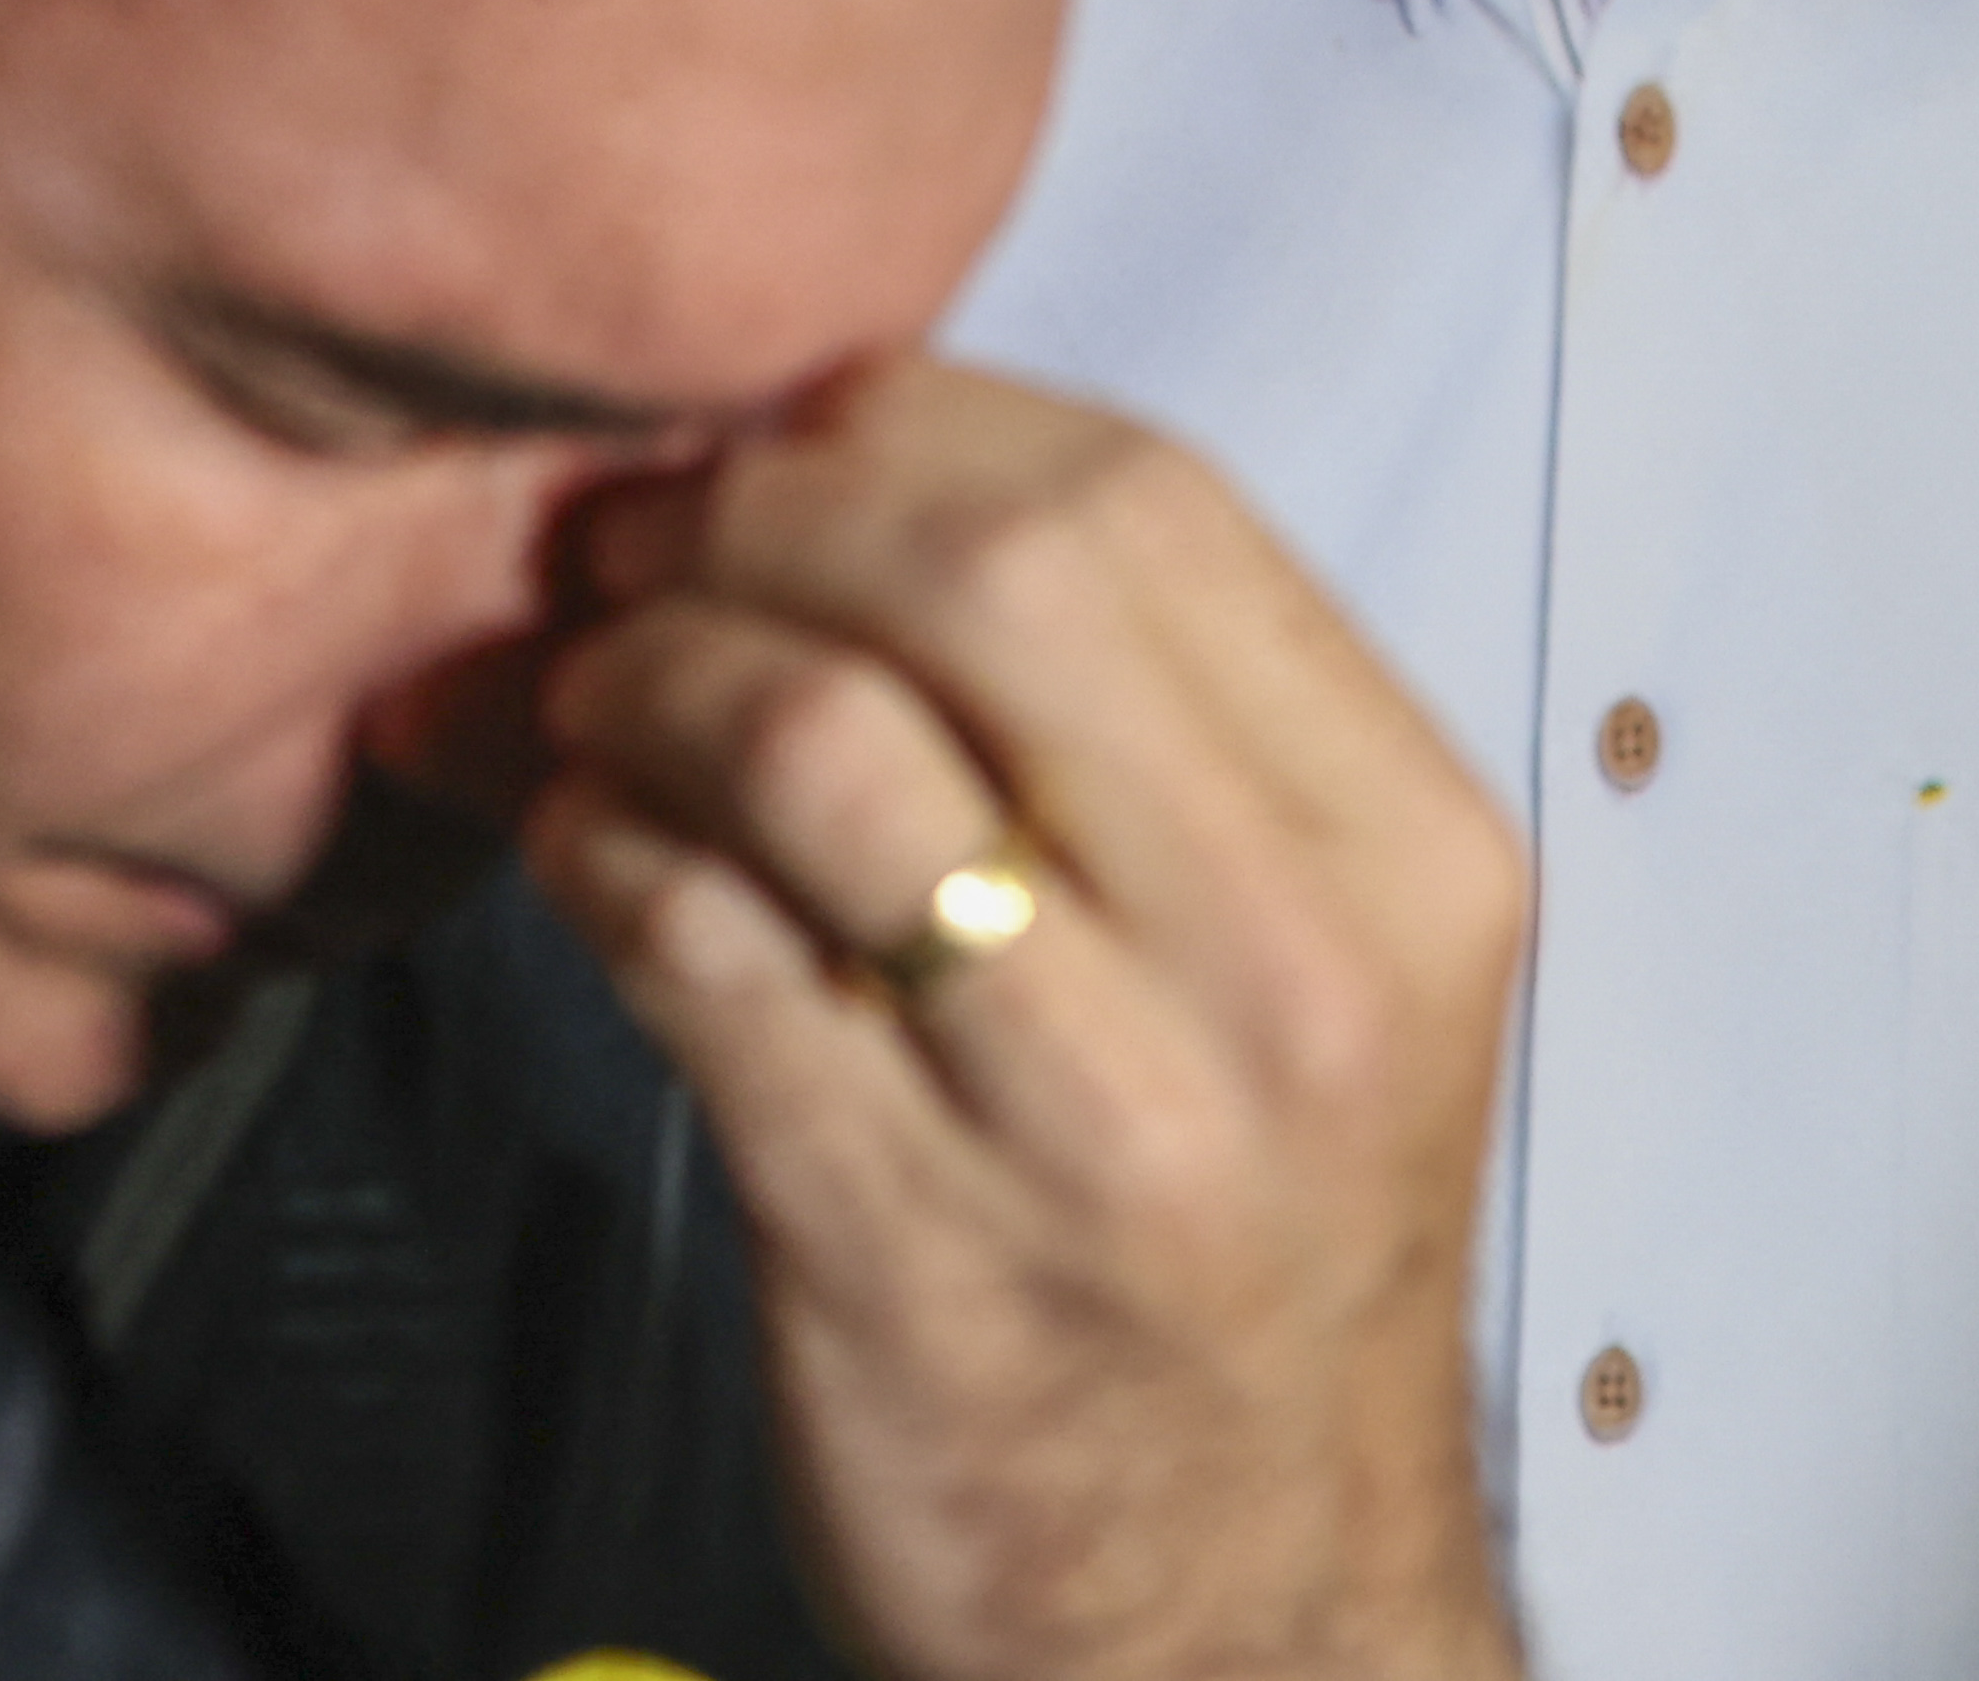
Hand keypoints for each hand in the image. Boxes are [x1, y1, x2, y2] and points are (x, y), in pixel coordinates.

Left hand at [522, 354, 1528, 1680]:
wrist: (1247, 1628)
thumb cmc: (1240, 1263)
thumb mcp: (1320, 970)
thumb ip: (1161, 725)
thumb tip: (877, 450)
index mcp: (1405, 858)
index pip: (1149, 496)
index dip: (920, 419)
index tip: (793, 435)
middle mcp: (1285, 976)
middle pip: (986, 569)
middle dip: (762, 511)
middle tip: (639, 547)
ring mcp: (1101, 1120)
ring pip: (819, 743)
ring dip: (645, 678)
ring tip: (586, 701)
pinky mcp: (907, 1245)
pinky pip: (695, 951)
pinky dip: (593, 853)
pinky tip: (573, 847)